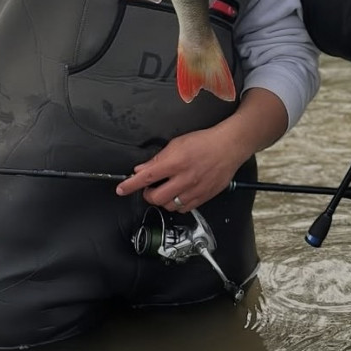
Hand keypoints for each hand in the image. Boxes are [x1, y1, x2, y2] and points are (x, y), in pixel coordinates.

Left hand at [115, 126, 245, 211]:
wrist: (229, 146)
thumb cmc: (204, 141)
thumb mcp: (178, 143)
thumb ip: (158, 159)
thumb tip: (141, 169)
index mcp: (175, 162)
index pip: (147, 177)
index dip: (130, 185)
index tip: (121, 189)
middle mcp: (184, 178)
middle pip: (156, 198)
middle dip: (148, 195)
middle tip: (149, 188)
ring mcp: (195, 189)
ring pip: (170, 206)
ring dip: (163, 201)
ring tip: (165, 191)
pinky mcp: (204, 196)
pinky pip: (184, 208)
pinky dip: (177, 205)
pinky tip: (178, 195)